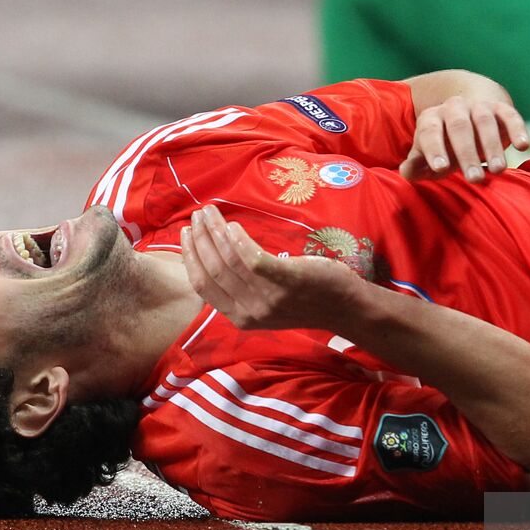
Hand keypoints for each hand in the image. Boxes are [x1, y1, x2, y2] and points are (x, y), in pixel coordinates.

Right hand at [181, 205, 357, 329]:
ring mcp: (268, 297)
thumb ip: (242, 291)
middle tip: (197, 215)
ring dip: (214, 232)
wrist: (344, 306)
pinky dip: (237, 239)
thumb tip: (215, 260)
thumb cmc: (305, 298)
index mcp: (240, 317)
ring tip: (210, 212)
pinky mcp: (285, 280)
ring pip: (228, 260)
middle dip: (199, 239)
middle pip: (212, 270)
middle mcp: (250, 310)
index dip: (190, 258)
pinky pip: (251, 257)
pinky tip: (233, 224)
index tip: (185, 235)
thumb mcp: (266, 303)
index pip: (202, 286)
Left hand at [398, 94, 528, 183]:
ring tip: (498, 170)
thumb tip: (407, 171)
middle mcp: (453, 107)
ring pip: (484, 121)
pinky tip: (523, 146)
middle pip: (459, 127)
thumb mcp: (427, 156)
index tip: (441, 169)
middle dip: (467, 153)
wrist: (468, 114)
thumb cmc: (444, 146)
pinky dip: (517, 128)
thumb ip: (416, 165)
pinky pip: (510, 115)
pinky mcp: (501, 108)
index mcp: (431, 118)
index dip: (435, 149)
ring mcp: (478, 106)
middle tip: (475, 179)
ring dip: (492, 145)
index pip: (430, 132)